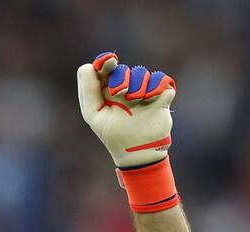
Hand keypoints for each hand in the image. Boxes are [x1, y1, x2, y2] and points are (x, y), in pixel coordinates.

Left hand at [77, 52, 175, 168]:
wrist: (138, 152)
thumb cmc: (114, 134)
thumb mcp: (94, 114)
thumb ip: (88, 90)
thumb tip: (89, 65)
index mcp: (107, 91)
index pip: (105, 68)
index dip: (105, 62)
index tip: (110, 62)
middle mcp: (126, 88)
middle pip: (122, 70)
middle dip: (121, 80)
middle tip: (121, 95)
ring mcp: (144, 90)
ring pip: (141, 73)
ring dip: (137, 87)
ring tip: (136, 102)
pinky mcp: (162, 95)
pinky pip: (160, 79)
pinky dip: (155, 87)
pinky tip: (149, 99)